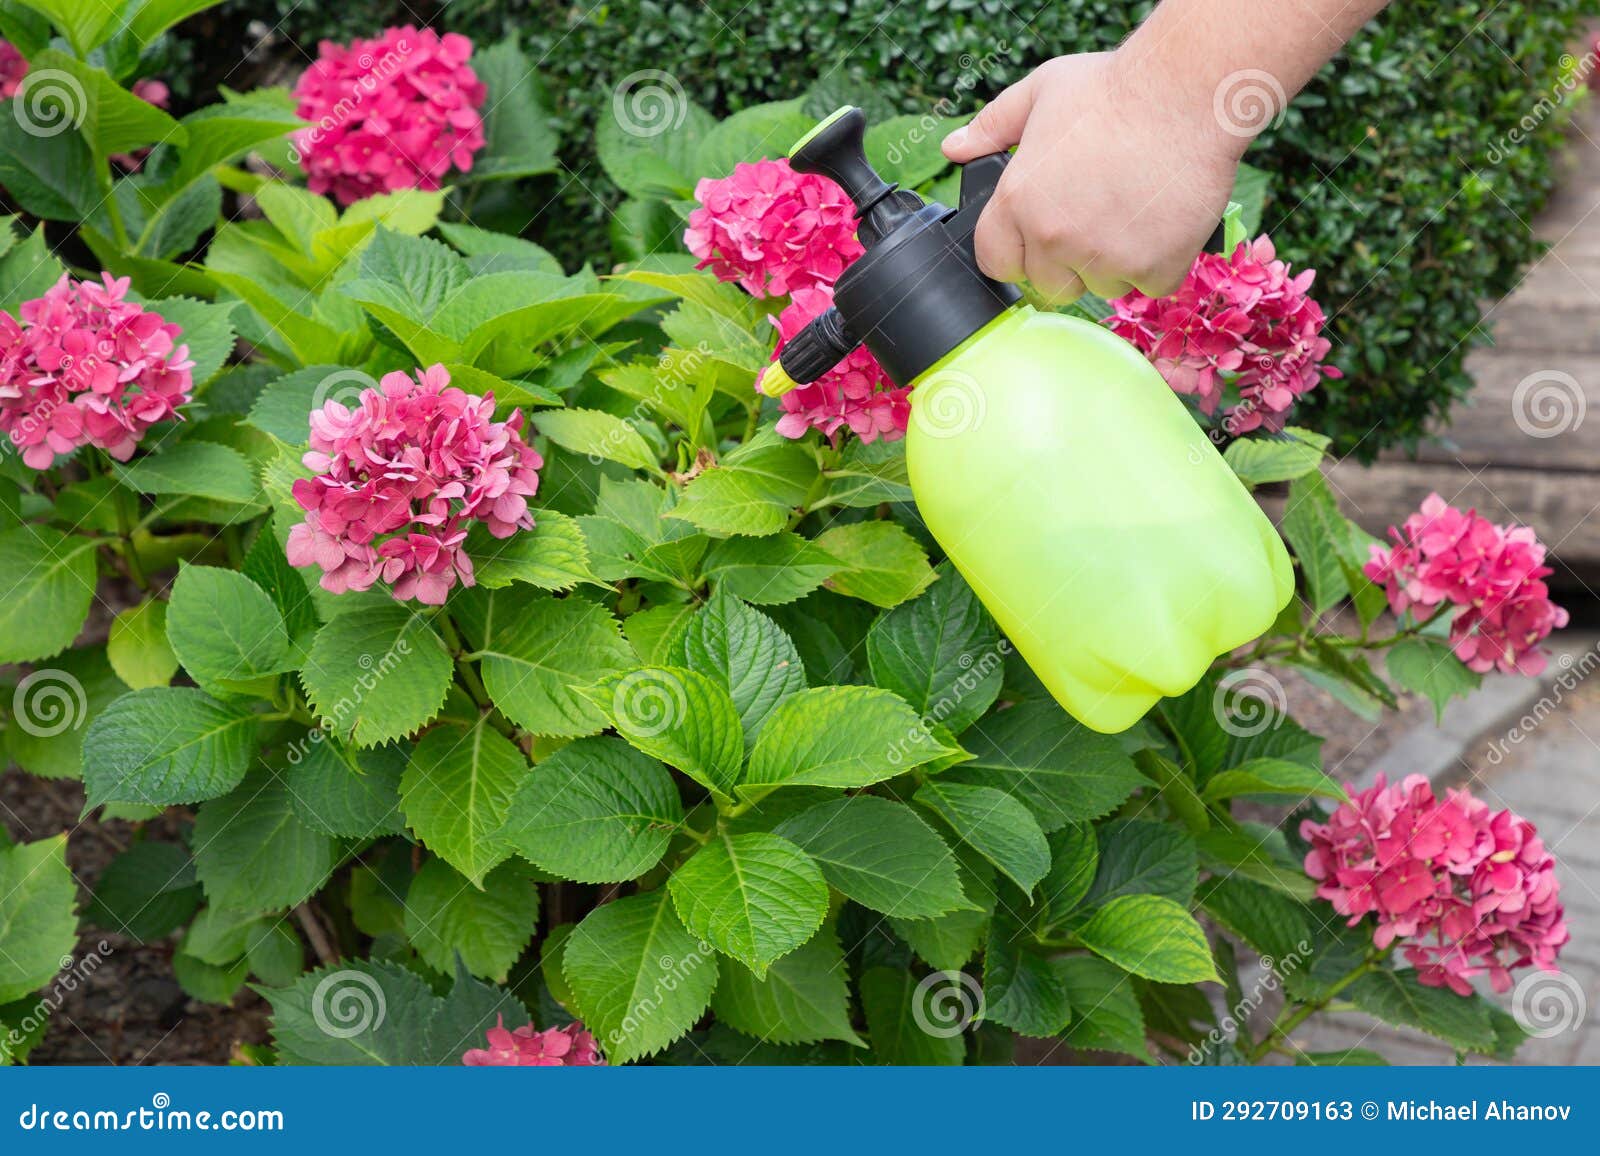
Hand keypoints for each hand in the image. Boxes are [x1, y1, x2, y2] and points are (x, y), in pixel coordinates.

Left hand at [942, 51, 1245, 302]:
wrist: (1188, 93)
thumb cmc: (1115, 87)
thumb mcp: (1040, 91)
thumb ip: (992, 126)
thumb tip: (953, 148)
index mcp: (1018, 201)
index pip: (995, 261)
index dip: (1017, 250)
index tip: (1037, 235)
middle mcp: (1055, 238)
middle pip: (1050, 285)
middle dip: (1068, 262)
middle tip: (1096, 217)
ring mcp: (1106, 258)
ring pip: (1102, 287)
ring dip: (1115, 262)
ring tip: (1132, 211)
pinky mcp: (1155, 267)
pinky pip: (1150, 285)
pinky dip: (1160, 262)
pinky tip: (1164, 221)